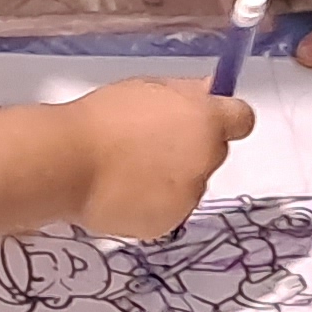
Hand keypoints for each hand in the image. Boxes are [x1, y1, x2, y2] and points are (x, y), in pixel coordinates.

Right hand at [67, 76, 257, 238]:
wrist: (68, 163)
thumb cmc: (104, 117)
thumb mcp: (149, 87)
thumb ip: (188, 92)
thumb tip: (212, 91)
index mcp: (206, 121)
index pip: (242, 119)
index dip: (224, 119)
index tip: (204, 120)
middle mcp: (206, 160)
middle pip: (213, 152)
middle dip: (192, 149)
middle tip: (152, 146)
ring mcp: (189, 196)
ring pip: (190, 184)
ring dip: (173, 178)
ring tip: (129, 172)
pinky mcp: (167, 224)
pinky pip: (168, 209)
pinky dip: (153, 203)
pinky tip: (124, 193)